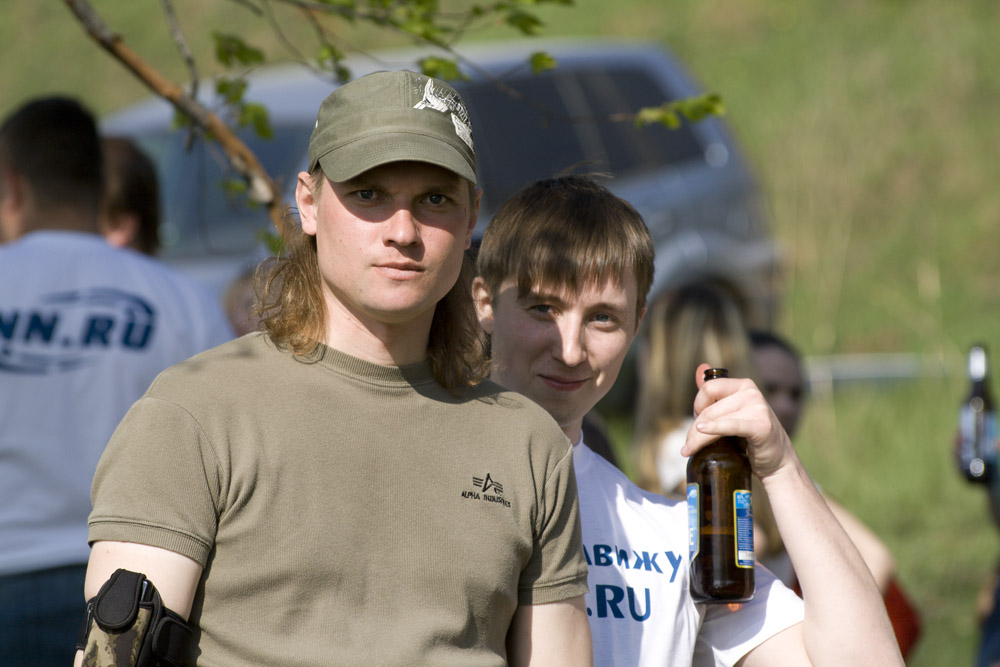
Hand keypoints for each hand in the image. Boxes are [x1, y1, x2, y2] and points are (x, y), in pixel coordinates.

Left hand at [681, 362, 795, 478]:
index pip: (708, 389)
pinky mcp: (761, 426)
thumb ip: (715, 391)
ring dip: (697, 439)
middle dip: (693, 430)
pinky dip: (714, 428)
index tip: (697, 424)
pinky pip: (730, 425)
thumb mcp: (732, 411)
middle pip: (708, 409)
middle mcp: (751, 392)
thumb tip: (701, 367)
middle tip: (687, 446)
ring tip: (688, 450)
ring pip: (713, 419)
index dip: (697, 406)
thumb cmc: (751, 436)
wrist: (777, 460)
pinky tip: (702, 431)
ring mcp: (758, 408)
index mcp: (743, 385)